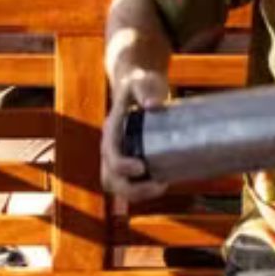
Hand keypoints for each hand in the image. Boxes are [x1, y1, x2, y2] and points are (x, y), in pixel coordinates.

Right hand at [102, 66, 170, 201]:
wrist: (138, 85)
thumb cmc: (140, 83)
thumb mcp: (142, 82)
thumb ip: (146, 91)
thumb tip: (154, 105)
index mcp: (111, 131)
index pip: (110, 154)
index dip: (122, 165)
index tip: (141, 167)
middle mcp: (111, 148)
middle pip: (111, 179)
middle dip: (132, 189)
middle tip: (159, 185)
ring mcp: (119, 157)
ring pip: (118, 186)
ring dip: (137, 194)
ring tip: (162, 187)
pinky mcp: (131, 161)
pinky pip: (131, 184)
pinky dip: (143, 190)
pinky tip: (164, 183)